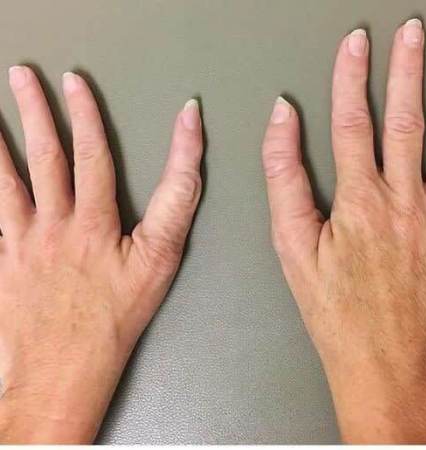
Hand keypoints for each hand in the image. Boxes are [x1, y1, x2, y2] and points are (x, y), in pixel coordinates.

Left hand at [0, 67, 201, 442]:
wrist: (65, 368)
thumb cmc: (116, 317)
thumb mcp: (160, 260)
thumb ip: (176, 202)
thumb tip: (188, 161)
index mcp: (93, 223)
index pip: (92, 155)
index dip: (88, 115)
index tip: (79, 82)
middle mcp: (53, 225)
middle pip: (44, 157)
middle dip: (36, 111)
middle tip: (23, 76)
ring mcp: (19, 243)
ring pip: (4, 182)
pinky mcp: (1, 262)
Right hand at [263, 19, 425, 442]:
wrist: (391, 366)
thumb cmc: (337, 312)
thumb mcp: (293, 249)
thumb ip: (284, 180)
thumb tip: (281, 126)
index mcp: (358, 203)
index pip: (352, 123)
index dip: (351, 78)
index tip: (354, 45)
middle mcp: (403, 202)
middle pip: (402, 121)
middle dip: (404, 70)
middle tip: (410, 32)